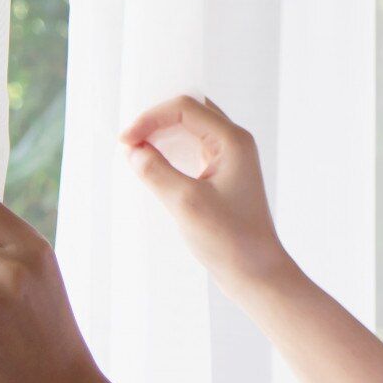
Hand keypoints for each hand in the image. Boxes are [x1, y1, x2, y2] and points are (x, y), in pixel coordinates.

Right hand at [118, 94, 292, 292]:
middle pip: (189, 112)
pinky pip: (193, 150)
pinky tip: (153, 166)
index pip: (185, 108)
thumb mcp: (186, 203)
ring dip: (162, 135)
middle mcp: (234, 143)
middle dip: (156, 121)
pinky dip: (171, 152)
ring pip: (190, 130)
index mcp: (232, 141)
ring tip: (136, 151)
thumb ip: (156, 171)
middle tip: (129, 142)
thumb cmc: (229, 240)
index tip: (125, 141)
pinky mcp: (223, 176)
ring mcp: (230, 159)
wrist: (257, 274)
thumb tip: (133, 150)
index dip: (151, 118)